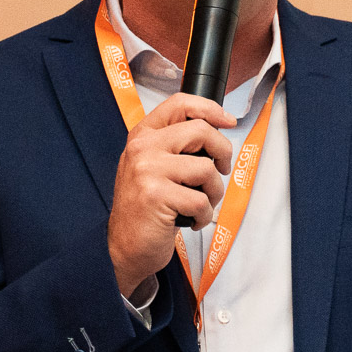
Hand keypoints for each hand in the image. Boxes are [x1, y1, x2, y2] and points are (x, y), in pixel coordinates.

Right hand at [107, 94, 235, 297]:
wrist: (124, 247)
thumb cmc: (144, 209)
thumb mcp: (152, 167)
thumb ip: (176, 146)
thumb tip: (218, 132)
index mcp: (142, 136)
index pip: (180, 104)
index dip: (211, 109)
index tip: (228, 121)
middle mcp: (142, 148)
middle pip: (201, 131)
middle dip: (223, 152)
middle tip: (220, 170)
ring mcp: (148, 171)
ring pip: (206, 168)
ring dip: (213, 192)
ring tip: (200, 204)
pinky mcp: (157, 196)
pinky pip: (201, 200)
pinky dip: (204, 215)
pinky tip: (190, 220)